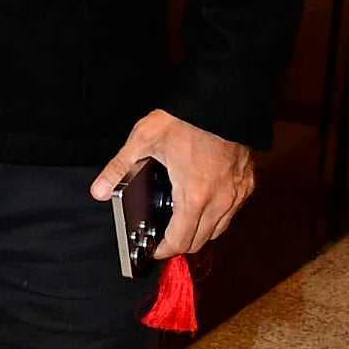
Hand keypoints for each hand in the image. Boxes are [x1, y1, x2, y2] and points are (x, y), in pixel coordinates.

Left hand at [89, 109, 253, 258]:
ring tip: (181, 221)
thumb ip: (119, 168)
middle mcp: (221, 201)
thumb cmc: (184, 119)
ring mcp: (237, 193)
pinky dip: (218, 215)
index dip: (164, 250)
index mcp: (194, 195)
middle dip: (180, 243)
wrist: (223, 97)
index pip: (181, 241)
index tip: (154, 249)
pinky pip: (232, 211)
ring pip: (220, 228)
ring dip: (200, 231)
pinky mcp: (248, 183)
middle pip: (201, 241)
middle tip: (164, 237)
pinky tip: (203, 202)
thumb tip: (100, 191)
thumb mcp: (143, 140)